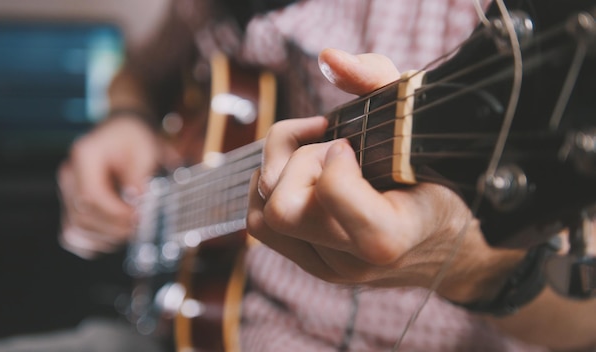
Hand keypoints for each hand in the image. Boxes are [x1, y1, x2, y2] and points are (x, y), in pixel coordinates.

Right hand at [58, 115, 159, 258]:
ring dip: (105, 237)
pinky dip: (93, 242)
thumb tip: (136, 201)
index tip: (138, 217)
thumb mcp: (144, 149)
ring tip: (130, 230)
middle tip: (140, 226)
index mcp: (84, 155)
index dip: (115, 214)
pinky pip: (73, 235)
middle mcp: (69, 174)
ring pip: (75, 230)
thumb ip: (139, 175)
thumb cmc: (134, 139)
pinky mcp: (70, 205)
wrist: (124, 132)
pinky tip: (114, 236)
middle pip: (82, 216)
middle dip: (113, 228)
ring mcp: (66, 191)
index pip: (90, 196)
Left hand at [247, 48, 524, 302]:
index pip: (330, 194)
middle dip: (300, 163)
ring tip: (317, 158)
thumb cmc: (435, 174)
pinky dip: (269, 190)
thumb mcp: (418, 119)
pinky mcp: (312, 265)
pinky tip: (299, 172)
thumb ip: (379, 80)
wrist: (446, 239)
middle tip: (334, 147)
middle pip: (283, 208)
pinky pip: (260, 225)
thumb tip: (329, 58)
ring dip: (281, 175)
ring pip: (263, 217)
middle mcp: (356, 261)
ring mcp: (331, 269)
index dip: (331, 156)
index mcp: (392, 234)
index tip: (351, 143)